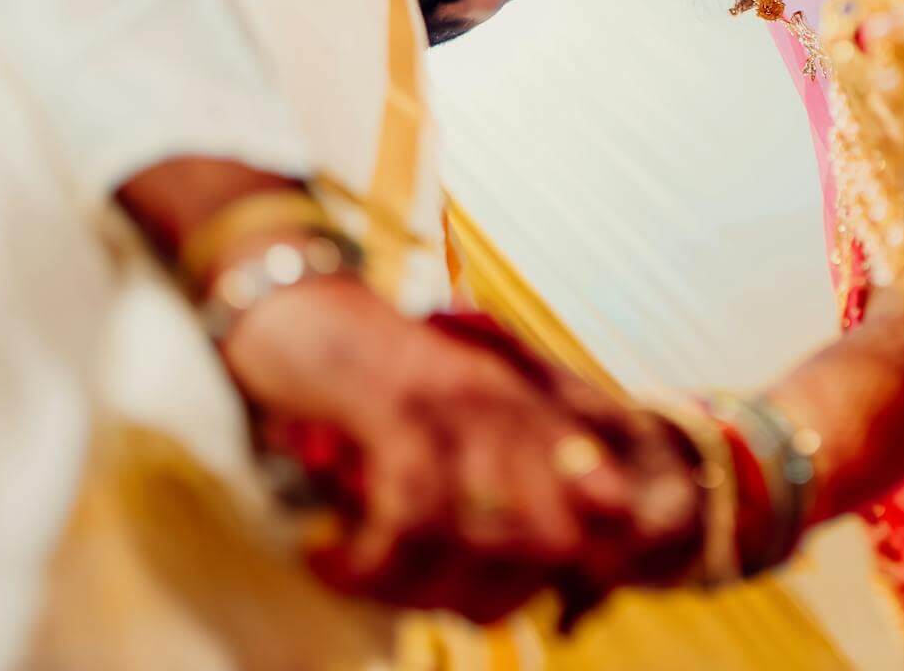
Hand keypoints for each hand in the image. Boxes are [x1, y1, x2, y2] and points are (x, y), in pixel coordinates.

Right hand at [220, 277, 699, 622]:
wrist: (291, 306)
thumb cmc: (361, 390)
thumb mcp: (442, 439)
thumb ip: (485, 500)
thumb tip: (508, 596)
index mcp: (529, 416)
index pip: (612, 505)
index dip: (588, 567)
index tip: (524, 594)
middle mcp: (508, 408)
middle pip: (553, 544)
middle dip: (493, 594)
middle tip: (423, 595)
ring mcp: (457, 402)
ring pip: (481, 539)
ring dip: (416, 586)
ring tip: (363, 578)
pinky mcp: (398, 404)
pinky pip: (413, 515)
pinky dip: (370, 560)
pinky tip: (329, 561)